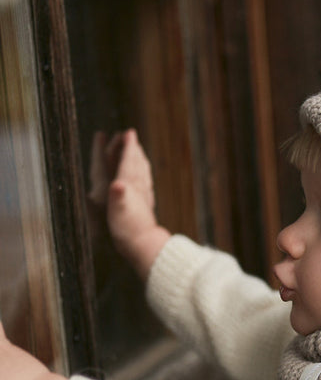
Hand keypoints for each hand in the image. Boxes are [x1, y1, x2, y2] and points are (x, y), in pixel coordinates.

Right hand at [92, 129, 170, 279]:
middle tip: (131, 137)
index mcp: (130, 187)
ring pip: (141, 174)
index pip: (129, 163)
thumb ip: (118, 196)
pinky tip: (142, 179)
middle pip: (136, 165)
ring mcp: (143, 198)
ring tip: (138, 152)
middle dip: (133, 150)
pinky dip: (142, 176)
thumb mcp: (119, 212)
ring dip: (138, 161)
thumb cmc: (128, 230)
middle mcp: (138, 190)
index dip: (128, 148)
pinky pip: (144, 185)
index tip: (129, 133)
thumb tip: (118, 184)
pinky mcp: (144, 207)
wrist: (143, 246)